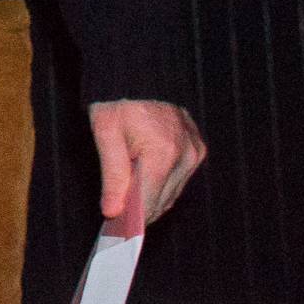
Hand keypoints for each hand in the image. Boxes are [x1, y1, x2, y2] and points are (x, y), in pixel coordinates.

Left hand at [89, 99, 204, 228]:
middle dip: (139, 208)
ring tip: (128, 188)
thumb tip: (113, 211)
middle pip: (161, 200)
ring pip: (171, 193)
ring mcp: (195, 152)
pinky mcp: (198, 149)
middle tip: (116, 209)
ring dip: (150, 195)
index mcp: (163, 153)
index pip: (149, 202)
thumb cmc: (119, 102)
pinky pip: (179, 179)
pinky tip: (144, 175)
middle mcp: (186, 155)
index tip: (116, 228)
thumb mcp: (105, 133)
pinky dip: (161, 183)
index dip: (131, 218)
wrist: (139, 75)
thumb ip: (112, 175)